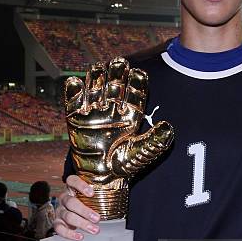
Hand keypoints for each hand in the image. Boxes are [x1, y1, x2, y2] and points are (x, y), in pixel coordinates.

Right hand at [53, 174, 99, 239]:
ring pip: (68, 216)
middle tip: (97, 218)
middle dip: (85, 211)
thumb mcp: (90, 195)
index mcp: (71, 188)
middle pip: (71, 202)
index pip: (72, 181)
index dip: (80, 185)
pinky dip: (69, 234)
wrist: (71, 211)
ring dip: (82, 224)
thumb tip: (121, 195)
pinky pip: (60, 229)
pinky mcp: (57, 222)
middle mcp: (64, 198)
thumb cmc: (83, 201)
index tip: (92, 193)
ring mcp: (60, 210)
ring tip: (95, 230)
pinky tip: (80, 236)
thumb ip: (101, 194)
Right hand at [64, 58, 172, 218]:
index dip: (137, 81)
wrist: (101, 177)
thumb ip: (155, 141)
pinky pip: (73, 100)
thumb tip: (169, 127)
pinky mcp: (76, 117)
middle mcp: (113, 108)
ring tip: (99, 69)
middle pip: (116, 83)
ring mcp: (94, 111)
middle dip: (117, 72)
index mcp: (131, 113)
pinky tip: (75, 83)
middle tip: (120, 63)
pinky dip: (72, 90)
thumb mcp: (141, 153)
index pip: (135, 92)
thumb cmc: (123, 165)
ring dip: (97, 76)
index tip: (138, 73)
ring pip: (95, 85)